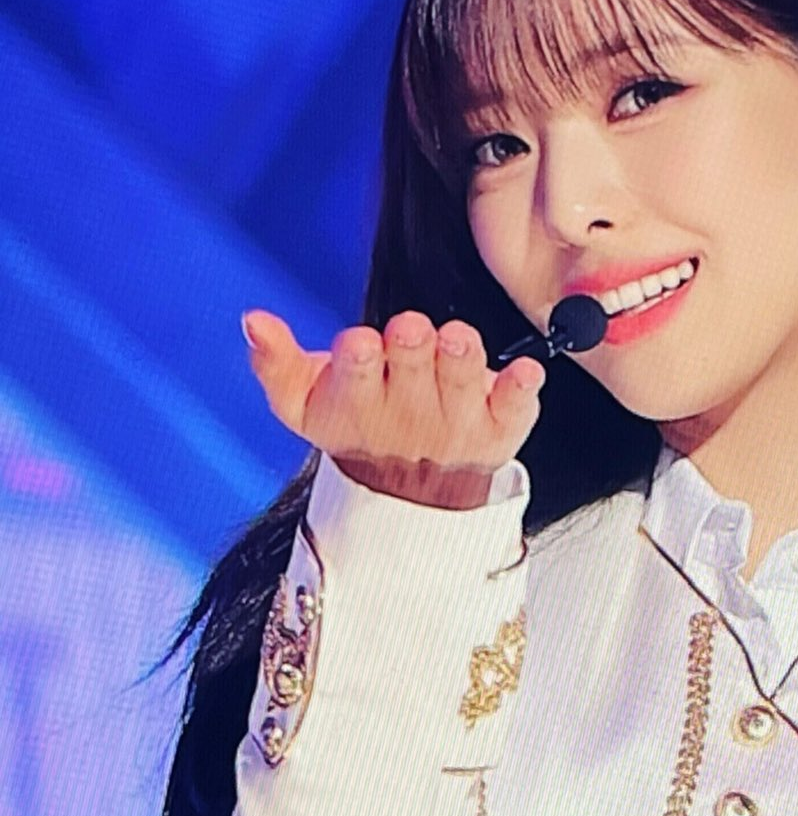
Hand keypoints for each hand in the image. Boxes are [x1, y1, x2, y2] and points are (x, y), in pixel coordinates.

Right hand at [242, 308, 545, 508]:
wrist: (410, 496)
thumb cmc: (357, 427)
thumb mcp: (306, 404)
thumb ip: (275, 365)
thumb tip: (252, 320)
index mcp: (362, 398)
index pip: (355, 371)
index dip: (359, 358)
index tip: (360, 346)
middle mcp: (412, 410)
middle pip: (411, 364)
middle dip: (410, 345)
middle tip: (410, 333)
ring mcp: (459, 418)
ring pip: (461, 377)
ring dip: (459, 357)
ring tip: (456, 342)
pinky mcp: (502, 423)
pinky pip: (517, 404)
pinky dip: (522, 388)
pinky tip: (527, 372)